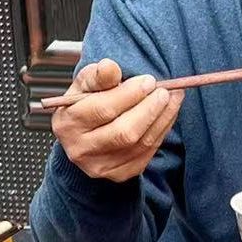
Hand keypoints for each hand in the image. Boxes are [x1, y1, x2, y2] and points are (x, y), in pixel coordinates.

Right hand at [51, 58, 183, 181]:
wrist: (83, 135)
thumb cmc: (85, 104)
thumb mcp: (85, 84)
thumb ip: (98, 75)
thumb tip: (110, 67)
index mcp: (68, 124)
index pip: (103, 109)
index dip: (130, 94)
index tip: (148, 80)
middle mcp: (81, 150)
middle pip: (124, 132)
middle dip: (150, 109)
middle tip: (164, 91)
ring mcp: (101, 166)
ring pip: (140, 143)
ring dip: (162, 118)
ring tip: (172, 98)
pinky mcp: (119, 174)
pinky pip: (147, 153)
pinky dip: (162, 131)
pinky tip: (168, 114)